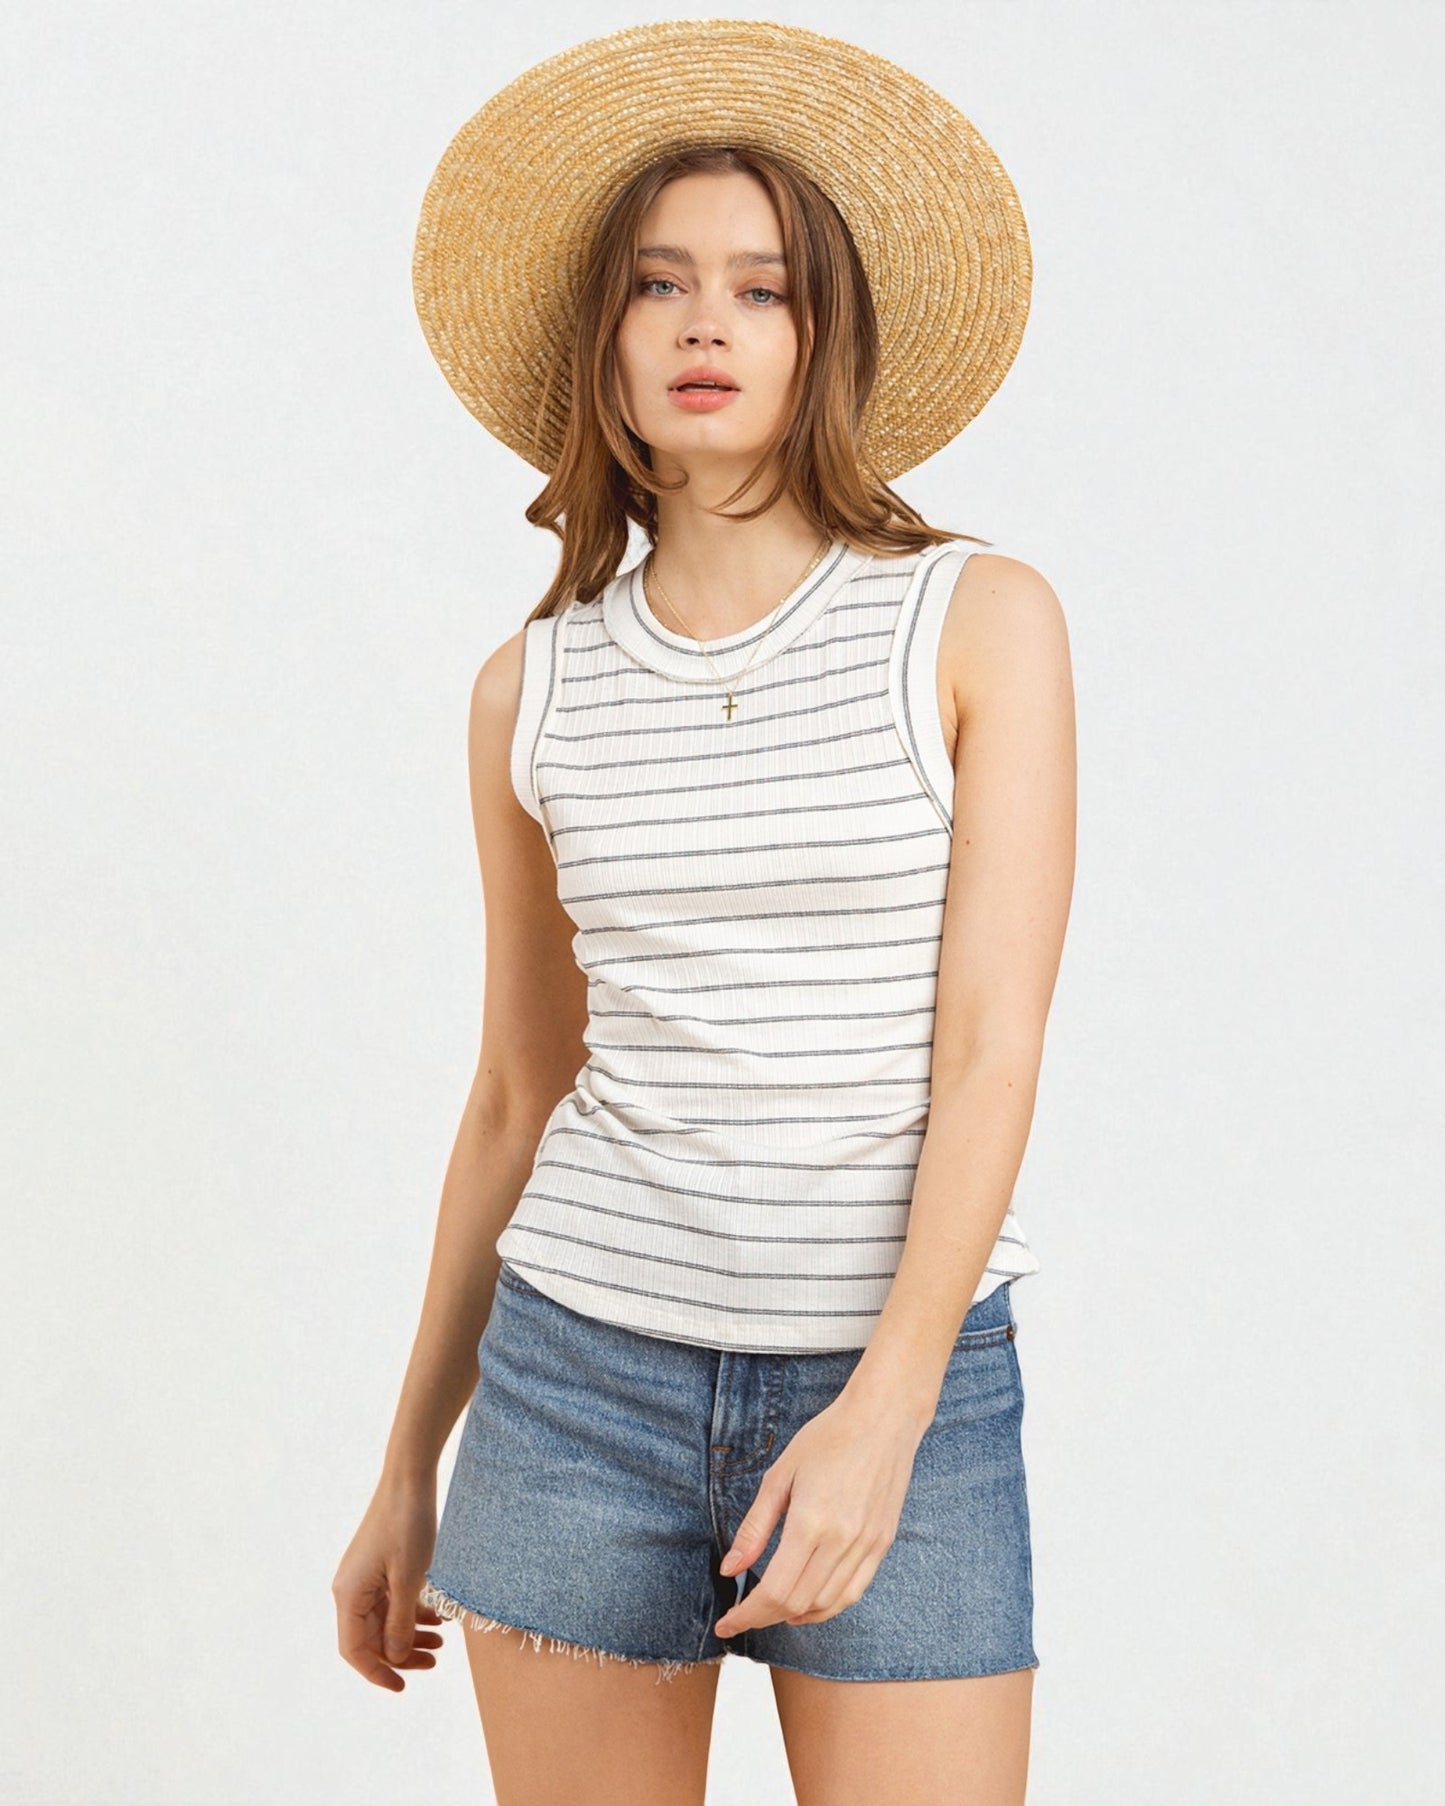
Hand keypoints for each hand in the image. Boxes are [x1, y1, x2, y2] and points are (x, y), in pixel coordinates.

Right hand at [332, 1475, 443, 1691]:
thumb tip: (396, 1658)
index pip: (355, 1650)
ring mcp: (365, 1578)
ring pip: (384, 1621)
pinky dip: (413, 1612)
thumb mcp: (408, 1579)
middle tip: (435, 1662)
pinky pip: (392, 1601)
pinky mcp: (380, 1567)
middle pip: (371, 1638)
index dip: (377, 1672)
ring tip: (442, 1643)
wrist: (409, 1478)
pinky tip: (439, 1618)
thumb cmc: (407, 1525)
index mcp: (349, 1595)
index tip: (402, 1686)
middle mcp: (351, 1590)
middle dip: (402, 1654)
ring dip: (411, 1635)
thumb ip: (400, 1623)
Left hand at [713, 1389, 923, 1637]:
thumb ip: (754, 1527)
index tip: (726, 1622)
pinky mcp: (882, 1544)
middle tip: (742, 1615)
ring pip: (827, 1605)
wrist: (883, 1419)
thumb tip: (730, 1569)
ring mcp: (867, 1546)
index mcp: (811, 1522)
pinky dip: (827, 1606)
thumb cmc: (828, 1438)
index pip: (775, 1591)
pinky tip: (808, 1603)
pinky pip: (853, 1592)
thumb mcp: (780, 1475)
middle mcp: (843, 1541)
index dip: (747, 1615)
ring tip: (770, 1611)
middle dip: (764, 1618)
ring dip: (795, 1616)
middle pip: (798, 1604)